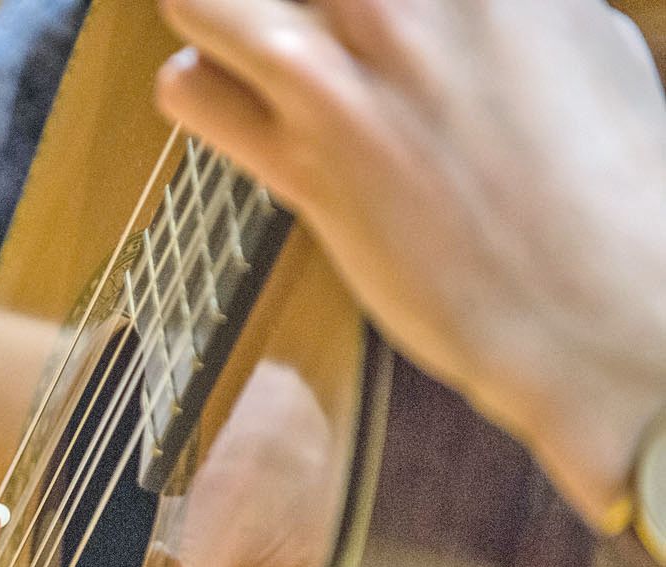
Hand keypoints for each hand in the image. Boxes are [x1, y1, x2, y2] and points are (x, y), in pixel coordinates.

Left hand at [156, 0, 665, 524]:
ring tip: (254, 41)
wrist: (598, 308)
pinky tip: (242, 106)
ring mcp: (342, 82)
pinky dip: (201, 87)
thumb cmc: (608, 183)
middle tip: (303, 25)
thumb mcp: (581, 37)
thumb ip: (489, 4)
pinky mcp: (302, 165)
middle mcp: (400, 4)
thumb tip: (453, 5)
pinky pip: (188, 88)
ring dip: (225, 15)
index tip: (356, 12)